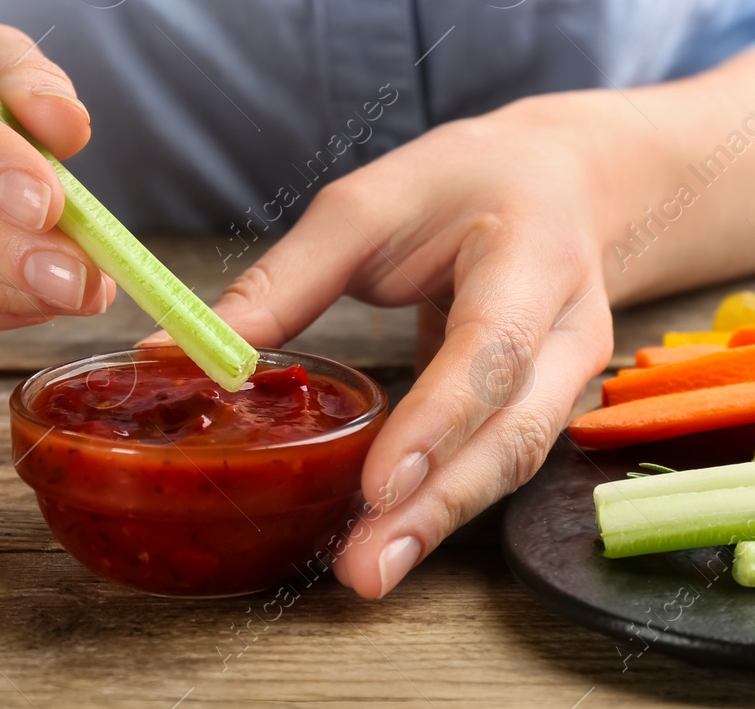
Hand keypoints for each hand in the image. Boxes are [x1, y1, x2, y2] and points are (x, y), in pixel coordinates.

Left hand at [205, 92, 621, 597]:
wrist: (562, 185)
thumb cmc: (463, 186)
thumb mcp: (368, 205)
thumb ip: (287, 281)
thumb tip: (185, 351)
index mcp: (532, 257)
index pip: (492, 349)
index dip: (437, 421)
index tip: (379, 483)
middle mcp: (568, 329)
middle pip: (514, 431)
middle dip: (438, 505)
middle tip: (363, 568)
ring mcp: (569, 376)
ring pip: (511, 461)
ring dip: (438, 520)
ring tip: (365, 569)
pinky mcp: (545, 406)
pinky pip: (495, 461)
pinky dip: (442, 500)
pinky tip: (386, 535)